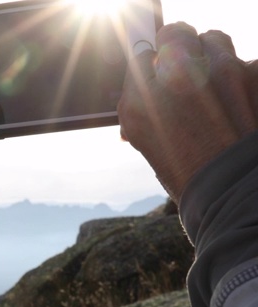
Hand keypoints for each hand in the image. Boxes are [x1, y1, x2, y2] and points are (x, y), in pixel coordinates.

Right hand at [118, 22, 257, 201]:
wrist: (235, 194)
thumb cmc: (186, 172)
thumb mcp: (144, 138)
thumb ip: (139, 102)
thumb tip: (142, 80)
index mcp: (143, 97)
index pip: (140, 54)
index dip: (149, 64)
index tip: (155, 71)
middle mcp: (178, 78)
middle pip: (175, 34)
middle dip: (177, 46)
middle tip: (182, 63)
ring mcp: (222, 72)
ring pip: (213, 40)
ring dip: (211, 55)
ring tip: (215, 81)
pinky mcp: (257, 76)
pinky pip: (248, 61)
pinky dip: (244, 77)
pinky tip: (240, 100)